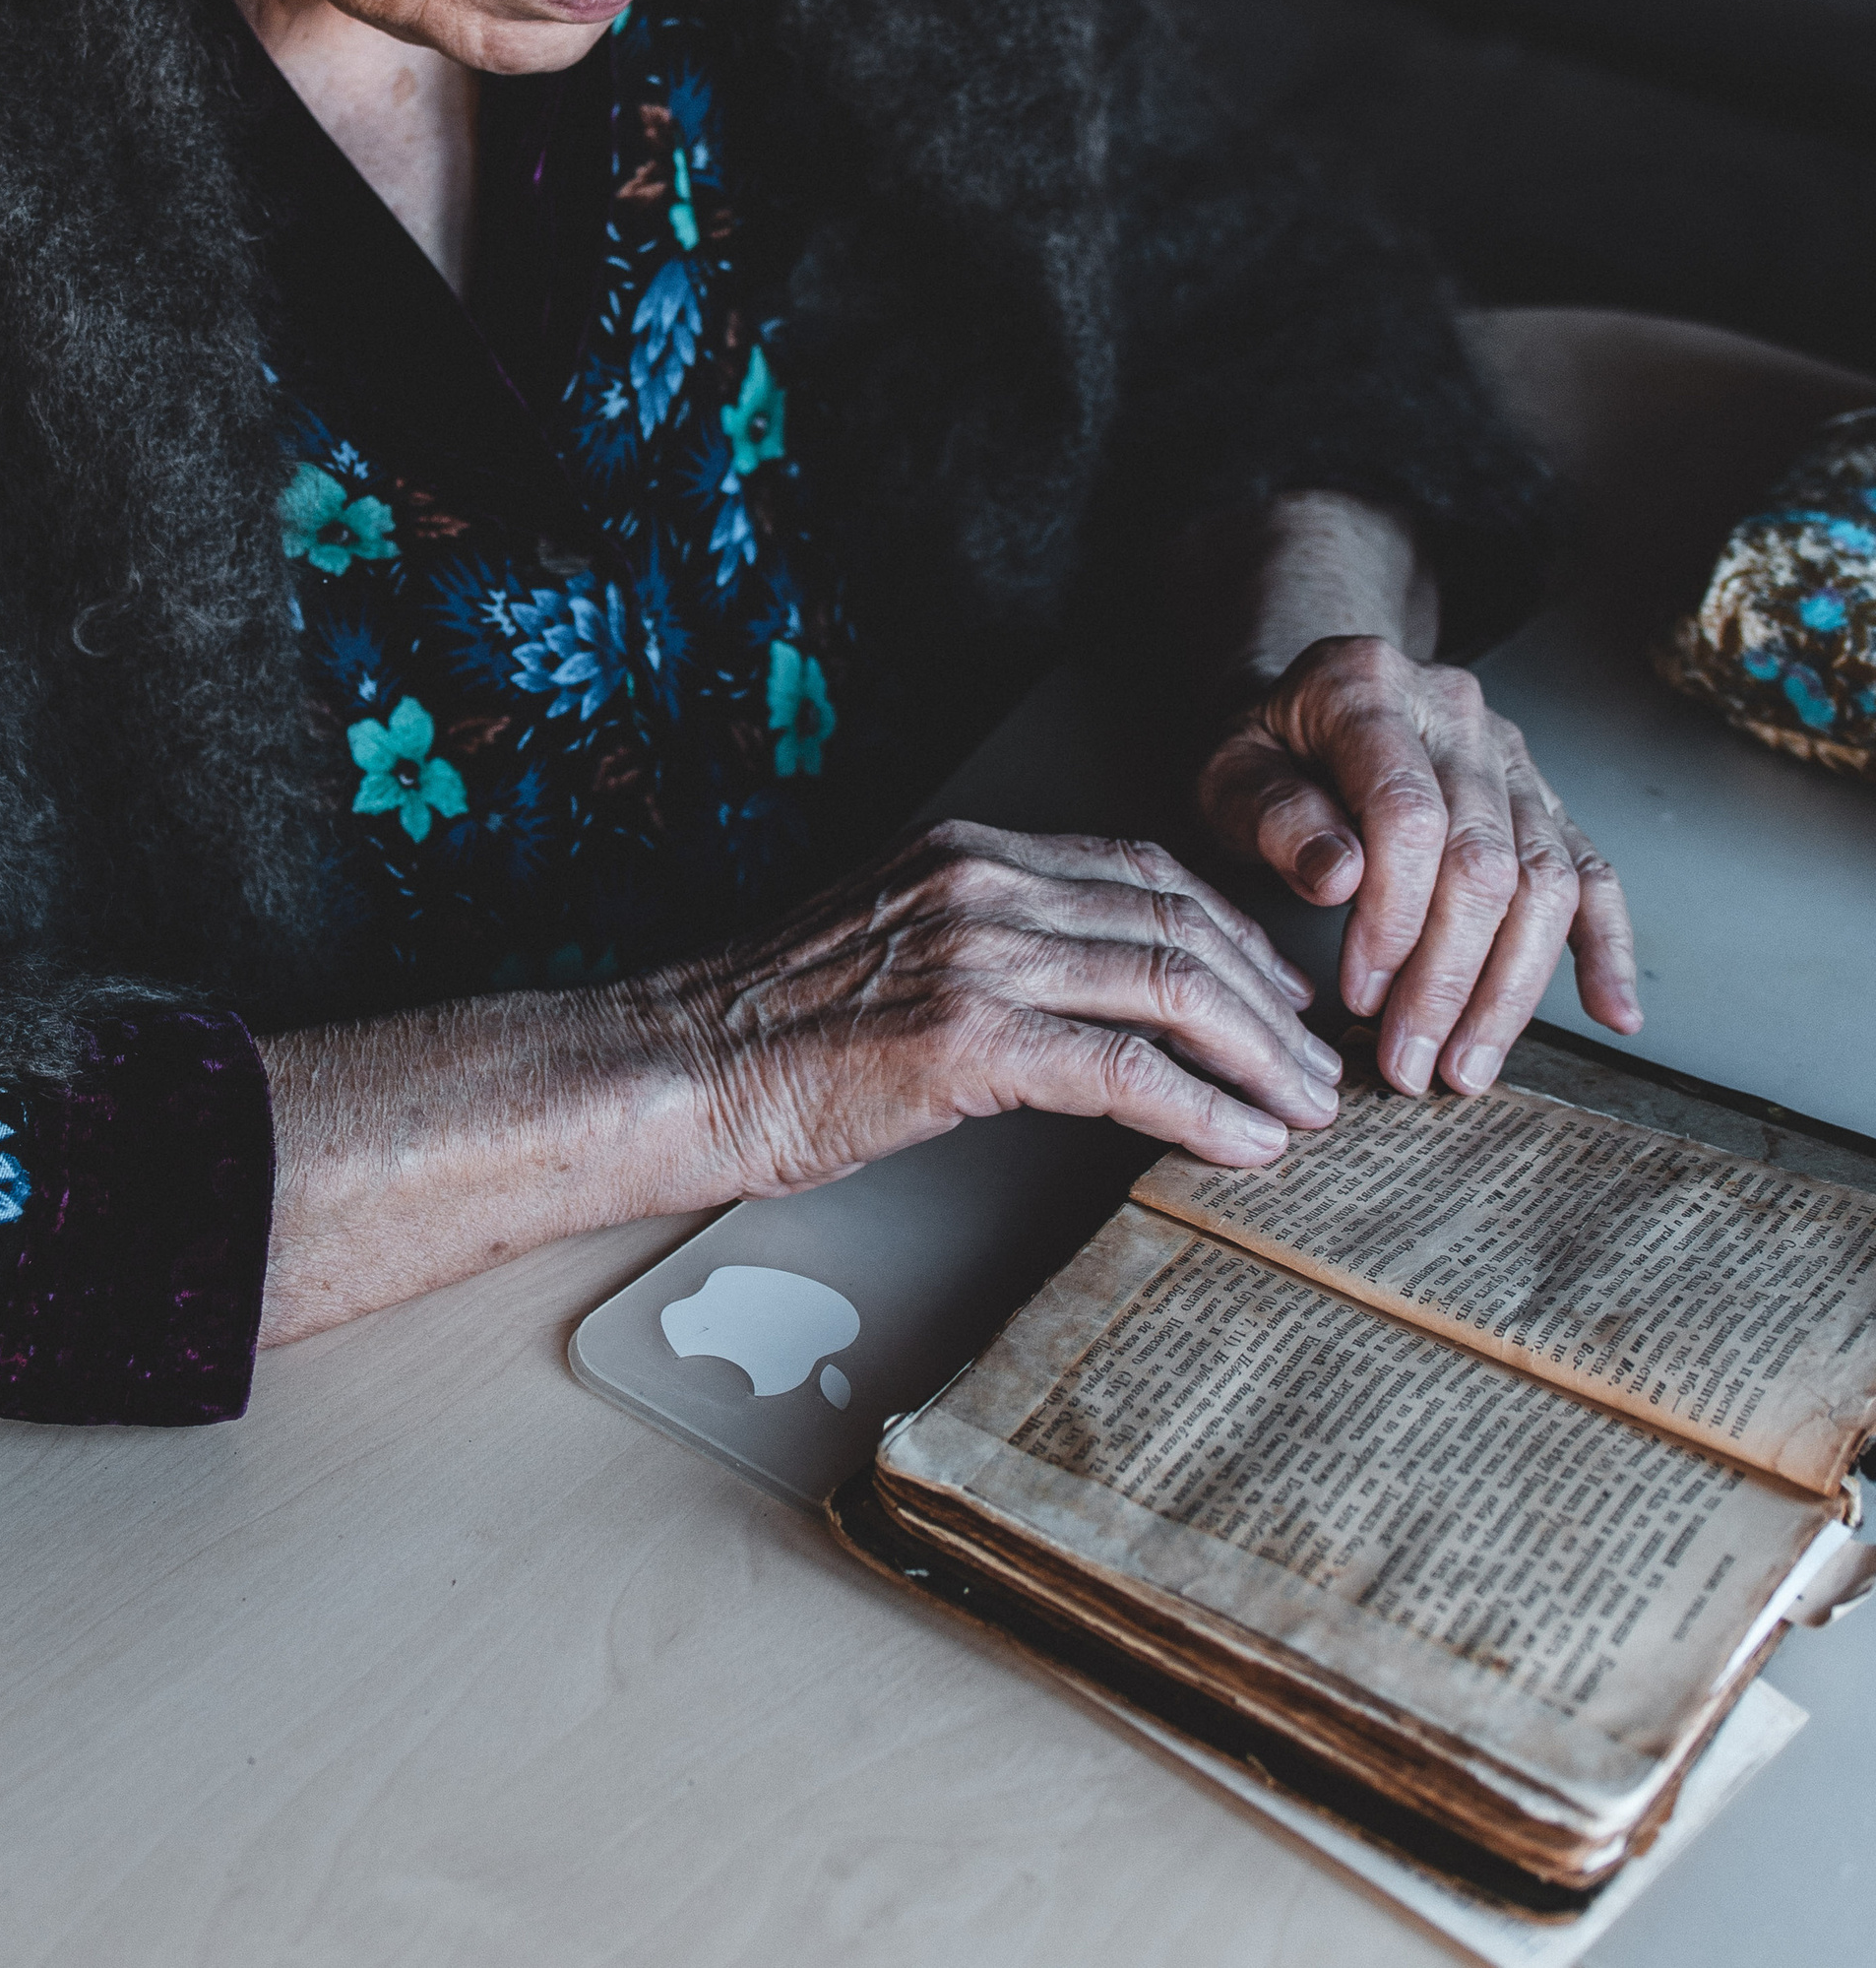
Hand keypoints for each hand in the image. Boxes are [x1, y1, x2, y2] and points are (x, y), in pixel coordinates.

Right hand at [648, 819, 1343, 1197]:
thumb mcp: (891, 945)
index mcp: (967, 852)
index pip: (1142, 871)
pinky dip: (1202, 1107)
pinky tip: (1241, 1142)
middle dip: (1267, 999)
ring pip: (1172, 985)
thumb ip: (987, 943)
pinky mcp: (970, 1037)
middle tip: (1315, 1063)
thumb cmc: (772, 1028)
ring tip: (1303, 1109)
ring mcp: (978, 953)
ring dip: (1258, 1057)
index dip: (1229, 933)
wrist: (681, 1065)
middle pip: (1177, 921)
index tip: (1276, 993)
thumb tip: (1087, 998)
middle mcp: (983, 883)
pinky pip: (1125, 1068)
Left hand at [1197, 636, 1640, 1096]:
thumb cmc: (1263, 750)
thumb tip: (1341, 878)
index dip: (1392, 917)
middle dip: (1450, 979)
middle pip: (1484, 860)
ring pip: (1545, 881)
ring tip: (1468, 1067)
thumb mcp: (1228, 772)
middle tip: (1413, 1065)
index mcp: (1369, 689)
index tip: (1360, 996)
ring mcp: (1510, 754)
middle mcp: (1454, 712)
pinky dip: (1605, 946)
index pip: (1407, 815)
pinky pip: (1593, 873)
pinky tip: (1612, 1012)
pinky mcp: (1543, 798)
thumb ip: (1273, 815)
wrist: (1303, 704)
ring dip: (1511, 989)